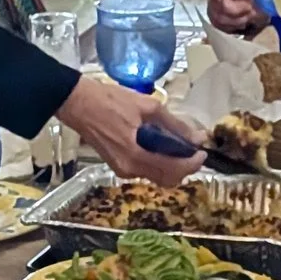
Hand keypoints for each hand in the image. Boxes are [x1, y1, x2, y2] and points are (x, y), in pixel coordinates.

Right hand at [59, 74, 206, 186]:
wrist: (77, 103)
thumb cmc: (110, 100)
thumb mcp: (148, 106)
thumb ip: (174, 124)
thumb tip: (196, 137)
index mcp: (137, 156)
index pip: (174, 169)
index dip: (193, 163)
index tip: (203, 152)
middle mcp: (130, 169)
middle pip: (167, 179)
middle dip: (185, 167)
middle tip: (193, 150)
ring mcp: (122, 170)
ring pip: (156, 177)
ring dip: (172, 166)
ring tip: (180, 145)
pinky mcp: (118, 166)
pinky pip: (145, 170)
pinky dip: (158, 162)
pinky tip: (161, 146)